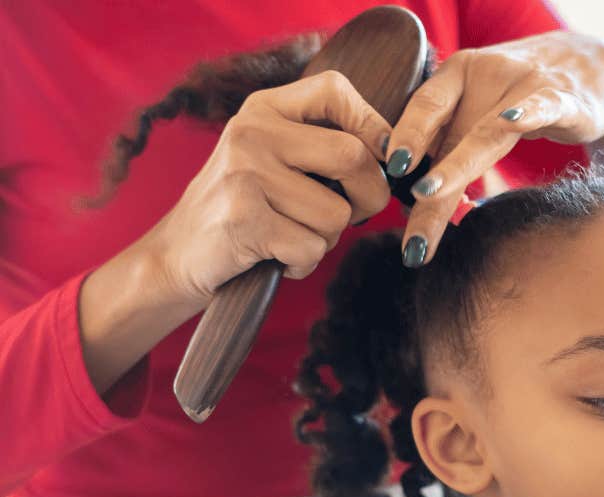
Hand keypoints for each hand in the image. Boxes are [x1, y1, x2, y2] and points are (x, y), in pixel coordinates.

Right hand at [144, 70, 392, 308]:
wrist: (178, 256)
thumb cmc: (243, 211)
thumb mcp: (271, 160)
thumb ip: (319, 147)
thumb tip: (392, 157)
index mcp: (264, 109)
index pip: (335, 90)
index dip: (374, 124)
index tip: (385, 160)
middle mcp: (252, 132)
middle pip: (352, 157)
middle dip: (369, 198)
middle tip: (352, 217)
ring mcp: (246, 174)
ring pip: (336, 215)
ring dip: (327, 240)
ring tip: (292, 238)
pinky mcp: (244, 220)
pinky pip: (311, 248)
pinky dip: (304, 265)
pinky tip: (277, 259)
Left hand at [383, 30, 603, 266]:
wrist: (593, 70)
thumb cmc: (522, 101)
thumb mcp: (479, 119)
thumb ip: (450, 151)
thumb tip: (417, 206)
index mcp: (457, 78)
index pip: (422, 110)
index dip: (403, 138)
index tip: (384, 175)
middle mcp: (484, 75)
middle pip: (448, 136)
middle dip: (425, 185)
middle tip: (404, 222)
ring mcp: (523, 85)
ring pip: (486, 133)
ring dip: (455, 166)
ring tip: (426, 194)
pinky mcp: (562, 97)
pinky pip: (542, 107)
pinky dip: (528, 114)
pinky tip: (513, 122)